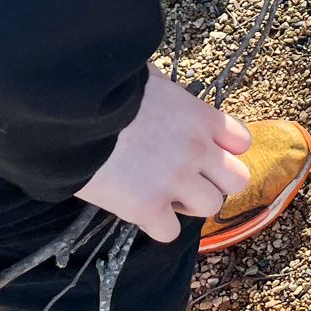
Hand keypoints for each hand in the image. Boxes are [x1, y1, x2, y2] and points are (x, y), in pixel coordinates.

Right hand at [76, 67, 251, 242]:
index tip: (204, 153)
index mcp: (200, 117)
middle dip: (214, 181)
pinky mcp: (147, 207)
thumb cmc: (104, 89)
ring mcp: (175, 180)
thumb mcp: (147, 77)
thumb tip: (160, 89)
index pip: (241, 141)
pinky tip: (140, 211)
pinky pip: (170, 233)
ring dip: (188, 205)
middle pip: (237, 180)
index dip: (224, 151)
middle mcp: (197, 150)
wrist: (69, 112)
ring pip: (210, 208)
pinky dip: (157, 226)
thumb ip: (166, 92)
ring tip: (162, 195)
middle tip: (186, 179)